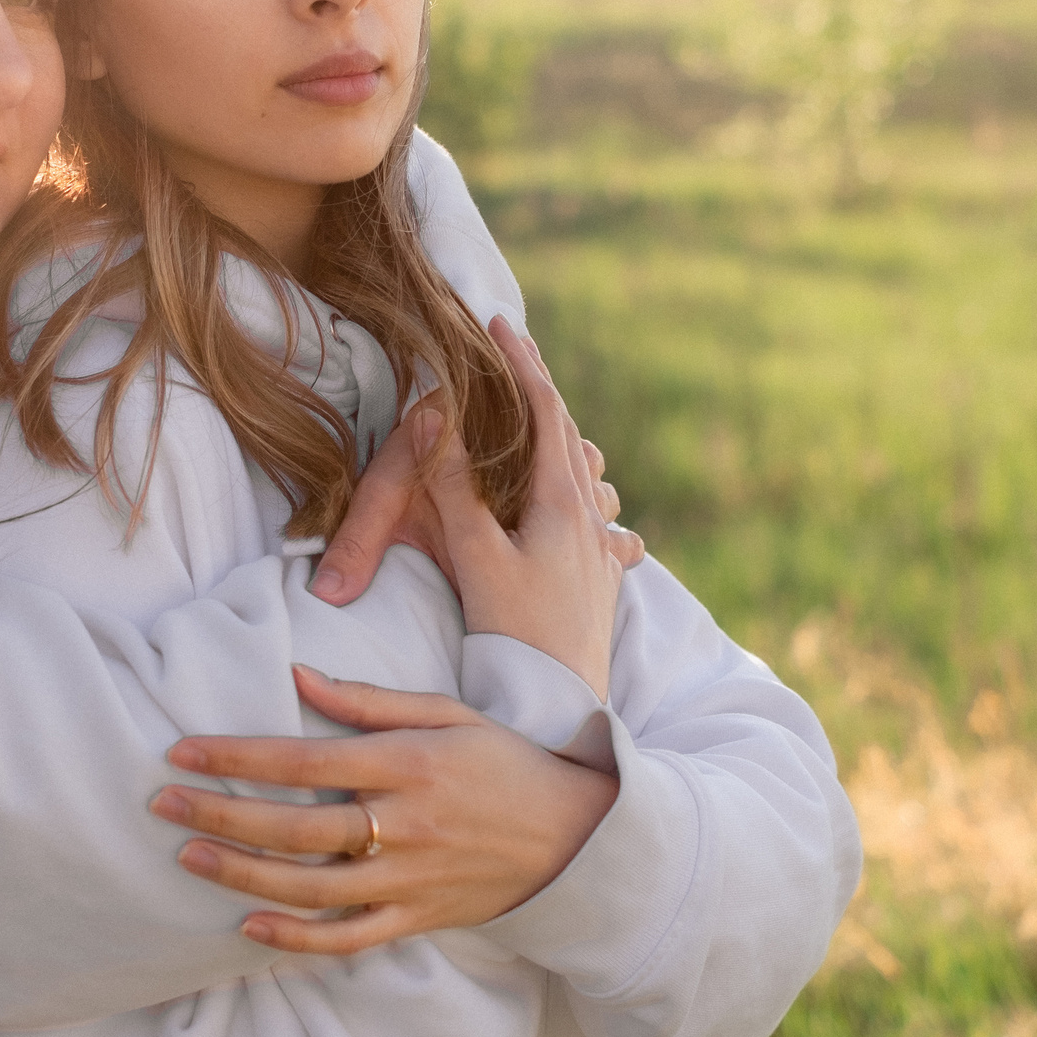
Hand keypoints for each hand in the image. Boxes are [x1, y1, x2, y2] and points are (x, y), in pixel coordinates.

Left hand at [148, 667, 617, 954]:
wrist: (575, 836)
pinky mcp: (416, 917)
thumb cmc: (503, 762)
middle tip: (162, 804)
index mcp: (408, 763)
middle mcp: (404, 824)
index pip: (303, 759)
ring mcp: (409, 877)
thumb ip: (368, 699)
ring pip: (309, 887)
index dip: (236, 756)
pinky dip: (295, 938)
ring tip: (189, 857)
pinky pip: (346, 937)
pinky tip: (247, 925)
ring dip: (242, 874)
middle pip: (295, 826)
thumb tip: (297, 673)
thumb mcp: (445, 712)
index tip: (181, 751)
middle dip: (221, 815)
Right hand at [314, 327, 645, 604]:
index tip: (501, 326)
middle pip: (570, 437)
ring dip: (565, 442)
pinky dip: (589, 500)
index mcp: (561, 504)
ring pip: (589, 477)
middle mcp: (590, 521)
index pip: (546, 414)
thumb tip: (434, 420)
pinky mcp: (600, 584)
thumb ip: (456, 489)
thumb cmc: (515, 636)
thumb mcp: (475, 557)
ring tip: (548, 422)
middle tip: (517, 351)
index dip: (522, 366)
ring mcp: (600, 553)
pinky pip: (601, 523)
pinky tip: (600, 519)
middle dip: (541, 392)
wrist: (559, 709)